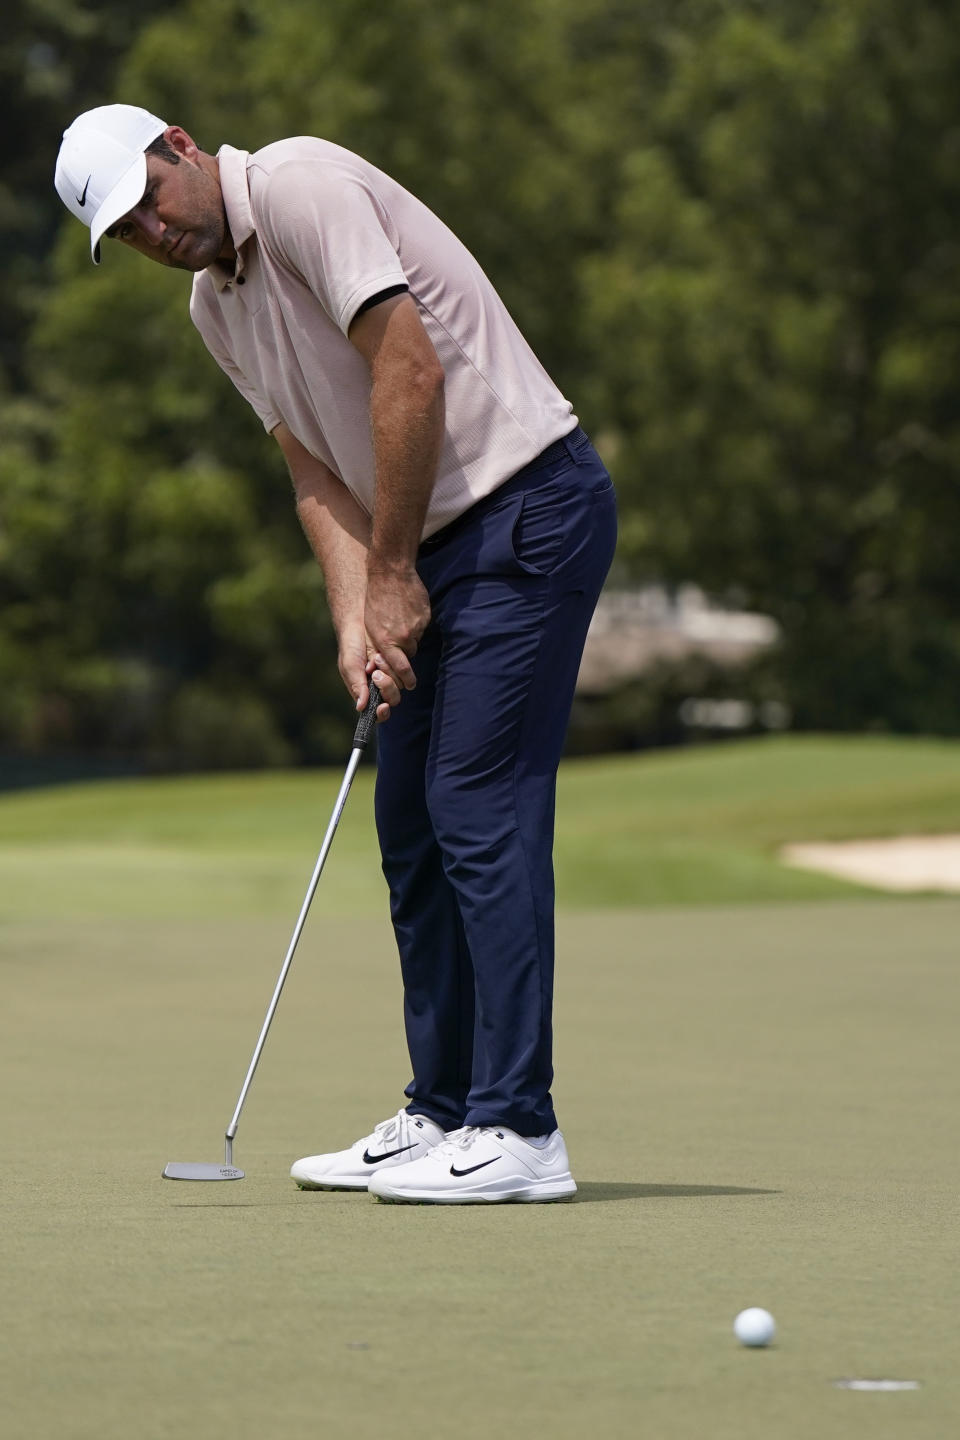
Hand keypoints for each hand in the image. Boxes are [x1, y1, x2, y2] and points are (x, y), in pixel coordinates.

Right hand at [337, 622, 399, 721]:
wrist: (359, 621)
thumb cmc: (350, 646)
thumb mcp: (350, 666)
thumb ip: (357, 686)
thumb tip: (361, 707)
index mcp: (365, 692)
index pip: (377, 712)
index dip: (382, 713)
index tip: (382, 706)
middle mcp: (379, 686)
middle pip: (392, 699)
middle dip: (386, 687)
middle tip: (376, 672)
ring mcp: (391, 673)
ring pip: (400, 685)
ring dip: (389, 673)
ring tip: (376, 657)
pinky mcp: (399, 662)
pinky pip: (405, 669)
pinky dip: (396, 664)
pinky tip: (382, 654)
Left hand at [364, 560, 430, 691]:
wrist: (390, 573)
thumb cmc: (375, 599)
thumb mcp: (371, 625)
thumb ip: (382, 644)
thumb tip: (388, 658)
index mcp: (387, 641)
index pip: (401, 668)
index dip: (407, 678)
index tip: (411, 685)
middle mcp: (404, 636)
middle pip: (409, 653)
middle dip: (404, 650)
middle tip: (398, 638)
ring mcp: (417, 626)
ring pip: (416, 639)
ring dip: (409, 634)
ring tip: (400, 618)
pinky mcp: (426, 616)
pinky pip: (422, 625)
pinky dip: (416, 621)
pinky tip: (407, 609)